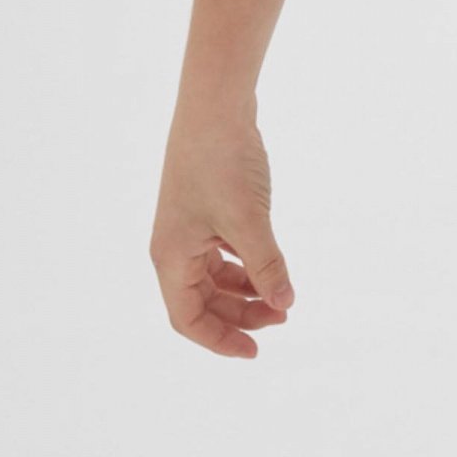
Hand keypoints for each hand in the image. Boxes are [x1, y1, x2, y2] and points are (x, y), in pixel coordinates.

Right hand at [149, 103, 296, 357]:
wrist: (215, 106)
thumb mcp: (248, 220)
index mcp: (172, 257)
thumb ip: (266, 265)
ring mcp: (187, 229)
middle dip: (239, 316)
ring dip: (244, 293)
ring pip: (213, 279)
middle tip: (282, 317)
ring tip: (281, 296)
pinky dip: (243, 267)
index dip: (219, 341)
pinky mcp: (203, 211)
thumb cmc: (223, 161)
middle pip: (202, 302)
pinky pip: (220, 255)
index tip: (256, 351)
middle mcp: (174, 248)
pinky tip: (268, 266)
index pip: (188, 319)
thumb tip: (285, 304)